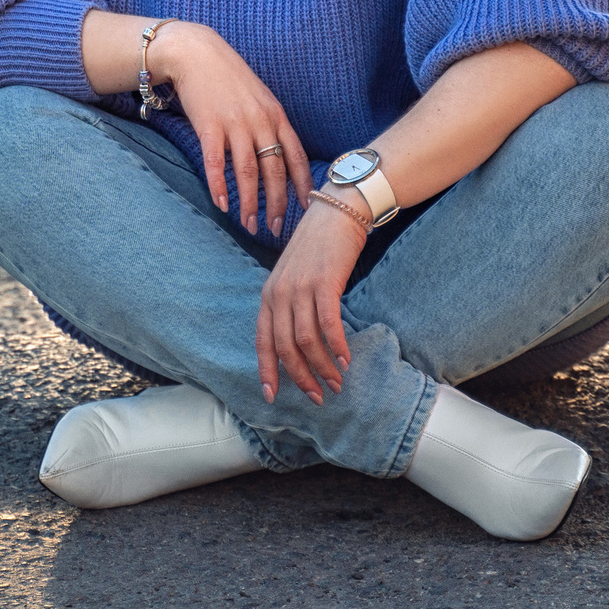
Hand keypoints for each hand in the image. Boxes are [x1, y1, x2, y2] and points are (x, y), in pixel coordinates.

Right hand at [149, 21, 312, 238]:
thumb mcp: (260, 97)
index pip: (296, 156)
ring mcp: (234, 124)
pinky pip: (216, 163)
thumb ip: (270, 123)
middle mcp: (260, 122)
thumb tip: (279, 153)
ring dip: (249, 202)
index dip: (303, 184)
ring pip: (247, 172)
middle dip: (276, 203)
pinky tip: (222, 204)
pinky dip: (219, 186)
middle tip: (275, 228)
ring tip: (249, 224)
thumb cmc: (228, 77)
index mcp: (276, 116)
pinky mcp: (209, 126)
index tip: (306, 207)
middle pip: (274, 171)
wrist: (196, 53)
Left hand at [256, 197, 367, 402]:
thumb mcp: (293, 277)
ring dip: (322, 367)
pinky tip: (346, 359)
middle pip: (284, 346)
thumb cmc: (318, 248)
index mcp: (268, 295)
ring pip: (306, 340)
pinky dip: (337, 345)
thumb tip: (299, 342)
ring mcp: (300, 288)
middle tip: (317, 397)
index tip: (272, 396)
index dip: (266, 370)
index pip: (262, 341)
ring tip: (337, 382)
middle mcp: (279, 293)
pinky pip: (328, 323)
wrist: (336, 211)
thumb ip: (291, 306)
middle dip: (300, 377)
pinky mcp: (324, 282)